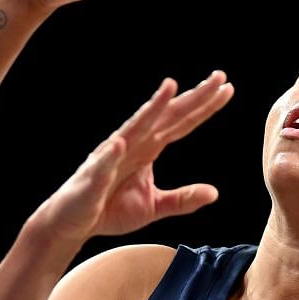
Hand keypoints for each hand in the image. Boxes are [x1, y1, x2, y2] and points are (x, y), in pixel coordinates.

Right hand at [34, 72, 233, 241]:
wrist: (71, 222)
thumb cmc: (109, 209)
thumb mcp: (153, 207)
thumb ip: (182, 199)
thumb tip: (214, 192)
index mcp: (148, 148)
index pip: (181, 123)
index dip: (203, 107)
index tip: (227, 88)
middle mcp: (132, 144)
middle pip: (167, 117)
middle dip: (192, 97)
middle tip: (218, 76)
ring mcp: (111, 157)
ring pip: (136, 129)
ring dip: (151, 109)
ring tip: (170, 88)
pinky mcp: (92, 178)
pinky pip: (102, 165)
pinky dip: (110, 154)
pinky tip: (120, 143)